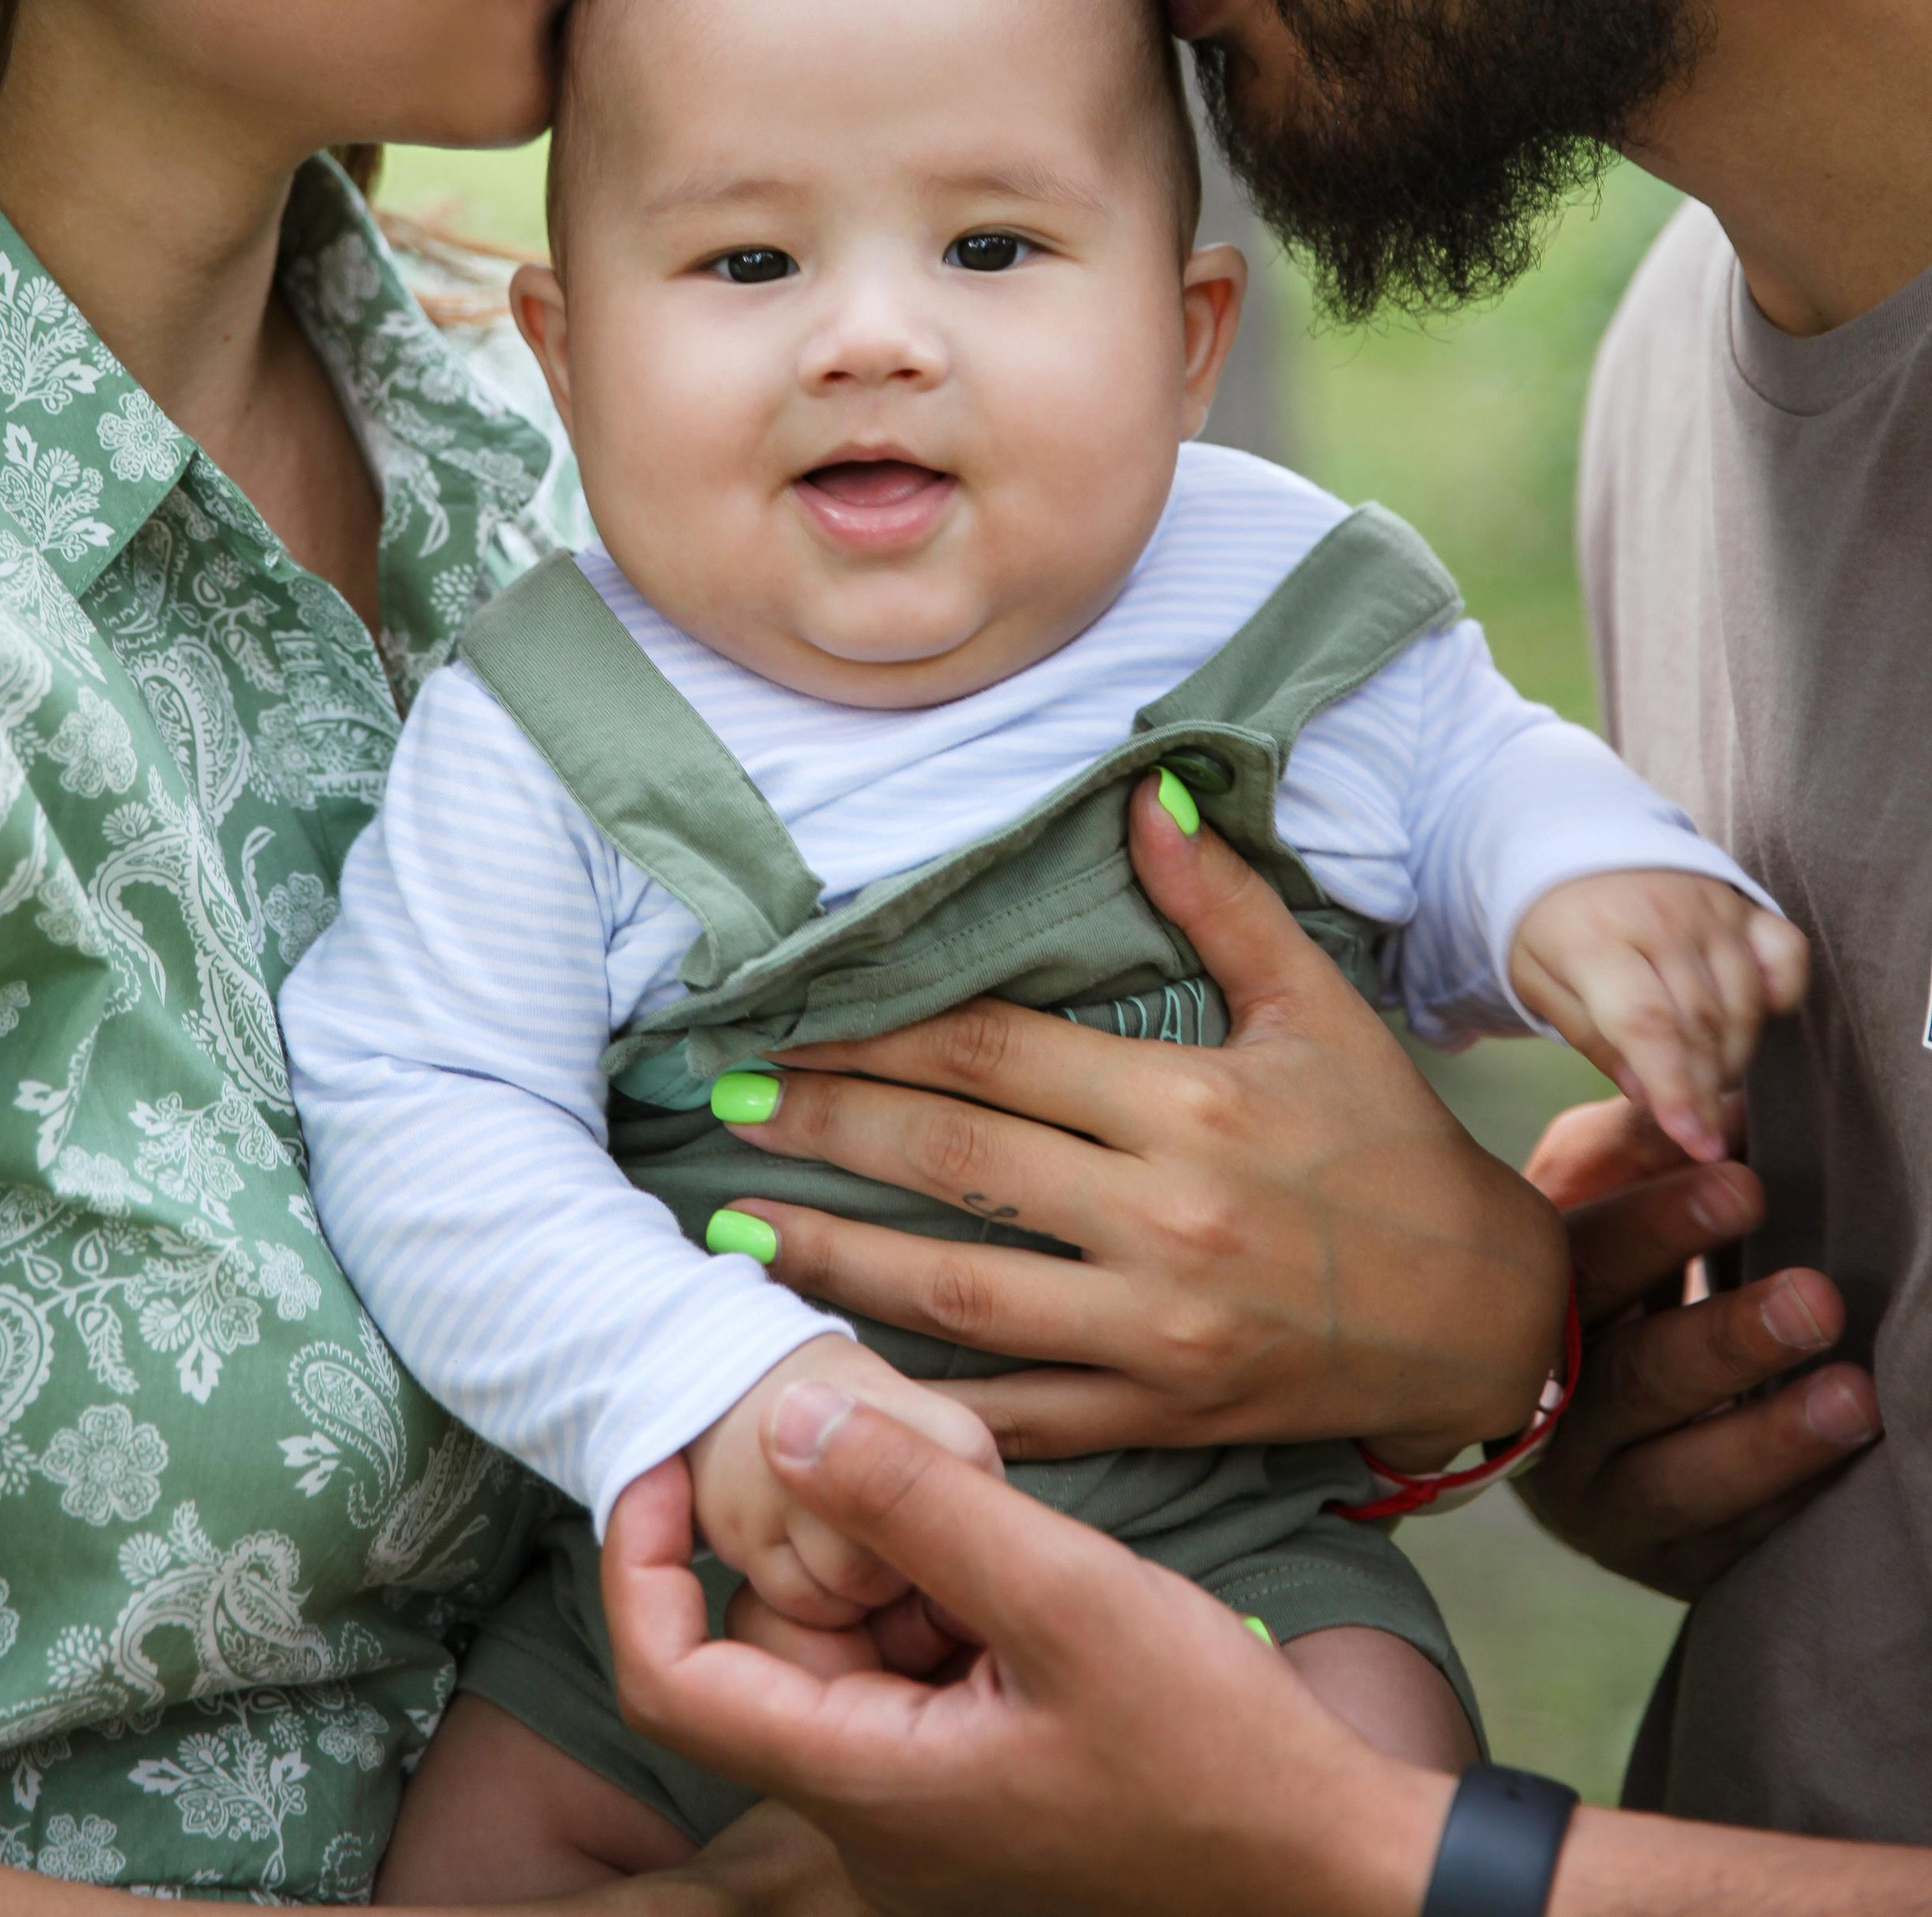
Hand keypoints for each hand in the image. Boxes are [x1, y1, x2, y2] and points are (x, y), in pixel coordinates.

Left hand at [608, 1382, 1450, 1916]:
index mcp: (870, 1788)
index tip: (669, 1456)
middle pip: (774, 1646)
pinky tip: (1033, 1579)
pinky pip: (917, 1670)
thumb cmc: (1215, 1752)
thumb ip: (919, 1502)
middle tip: (931, 1478)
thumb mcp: (1065, 1595)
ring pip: (852, 1647)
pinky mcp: (981, 1785)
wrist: (1331, 1861)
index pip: (676, 1681)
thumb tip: (790, 1422)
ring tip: (1012, 1543)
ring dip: (907, 1569)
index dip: (644, 1563)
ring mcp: (930, 1808)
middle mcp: (877, 1815)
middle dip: (831, 1544)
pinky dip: (953, 1603)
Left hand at [718, 778, 1566, 1459]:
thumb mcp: (1320, 1006)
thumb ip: (1219, 901)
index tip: (785, 1021)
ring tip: (736, 1231)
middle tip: (724, 1106)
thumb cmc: (1394, 1147)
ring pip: (959, 1295)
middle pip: (955, 1160)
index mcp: (1190, 1105)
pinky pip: (1017, 1413)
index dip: (878, 1034)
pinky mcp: (1162, 1416)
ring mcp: (1156, 1329)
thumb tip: (1143, 790)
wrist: (1483, 1318)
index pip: (995, 1054)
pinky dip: (922, 1397)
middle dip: (828, 1130)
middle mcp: (1162, 1217)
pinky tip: (835, 1371)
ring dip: (836, 1262)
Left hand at [1508, 872, 1807, 1159]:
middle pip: (1701, 1023)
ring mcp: (1708, 906)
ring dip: (1734, 1055)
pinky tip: (1754, 1018)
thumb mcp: (1539, 980)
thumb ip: (1589, 1038)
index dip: (1676, 1089)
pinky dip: (1780, 995)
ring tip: (1710, 1080)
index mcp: (1596, 938)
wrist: (1569, 839)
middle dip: (1705, 1089)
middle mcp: (1660, 919)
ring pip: (1743, 1002)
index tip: (1695, 1142)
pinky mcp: (1741, 901)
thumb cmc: (1549, 923)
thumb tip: (1646, 1094)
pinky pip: (1785, 955)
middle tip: (1697, 1126)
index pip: (1647, 1025)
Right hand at [1520, 1096, 1880, 1596]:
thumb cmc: (1600, 1277)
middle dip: (1730, 1338)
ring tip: (1856, 1396)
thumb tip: (1720, 1099)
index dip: (1659, 1224)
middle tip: (1821, 1298)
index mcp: (1524, 1310)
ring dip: (1772, 1436)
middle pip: (1632, 1379)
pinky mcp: (1661, 1565)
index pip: (1582, 1266)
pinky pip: (1726, 1547)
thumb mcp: (1594, 1198)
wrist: (1568, 1425)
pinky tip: (1854, 1465)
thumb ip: (1639, 1146)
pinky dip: (1790, 1506)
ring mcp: (1599, 1504)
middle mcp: (1545, 1417)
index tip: (1746, 1181)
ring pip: (1679, 1478)